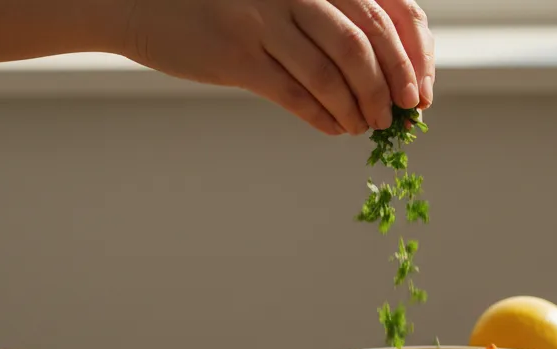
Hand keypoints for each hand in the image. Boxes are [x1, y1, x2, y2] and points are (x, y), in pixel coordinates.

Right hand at [120, 0, 434, 135]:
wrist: (141, 4)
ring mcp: (262, 21)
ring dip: (354, 109)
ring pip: (329, 74)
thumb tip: (378, 69)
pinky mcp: (236, 56)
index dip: (406, 57)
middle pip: (360, 44)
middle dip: (384, 88)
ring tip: (361, 126)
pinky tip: (334, 129)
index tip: (415, 93)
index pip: (380, 13)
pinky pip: (294, 94)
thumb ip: (322, 19)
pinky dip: (322, 117)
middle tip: (391, 116)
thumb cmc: (219, 6)